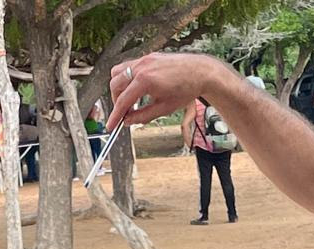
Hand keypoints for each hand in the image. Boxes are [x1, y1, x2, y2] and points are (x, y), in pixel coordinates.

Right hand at [107, 53, 228, 131]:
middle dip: (116, 100)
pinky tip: (137, 88)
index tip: (111, 125)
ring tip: (129, 100)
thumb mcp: (164, 108)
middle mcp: (142, 67)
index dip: (115, 116)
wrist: (201, 72)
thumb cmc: (187, 89)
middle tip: (124, 113)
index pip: (122, 101)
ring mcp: (144, 59)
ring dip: (119, 87)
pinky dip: (128, 78)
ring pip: (118, 72)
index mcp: (145, 80)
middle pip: (115, 84)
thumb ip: (143, 116)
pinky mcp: (148, 57)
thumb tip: (128, 121)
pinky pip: (129, 66)